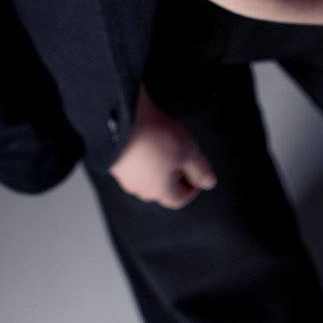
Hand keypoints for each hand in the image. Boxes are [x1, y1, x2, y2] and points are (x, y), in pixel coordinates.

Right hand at [108, 84, 217, 208]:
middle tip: (184, 159)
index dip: (192, 190)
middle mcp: (139, 189)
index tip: (199, 176)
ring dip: (159, 166)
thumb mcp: (188, 152)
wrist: (119, 121)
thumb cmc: (155, 139)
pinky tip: (148, 141)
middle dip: (175, 177)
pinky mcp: (113, 159)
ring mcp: (124, 175)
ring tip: (166, 146)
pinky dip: (144, 157)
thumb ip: (200, 170)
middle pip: (162, 190)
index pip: (178, 200)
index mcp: (159, 192)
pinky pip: (133, 164)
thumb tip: (209, 183)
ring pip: (146, 177)